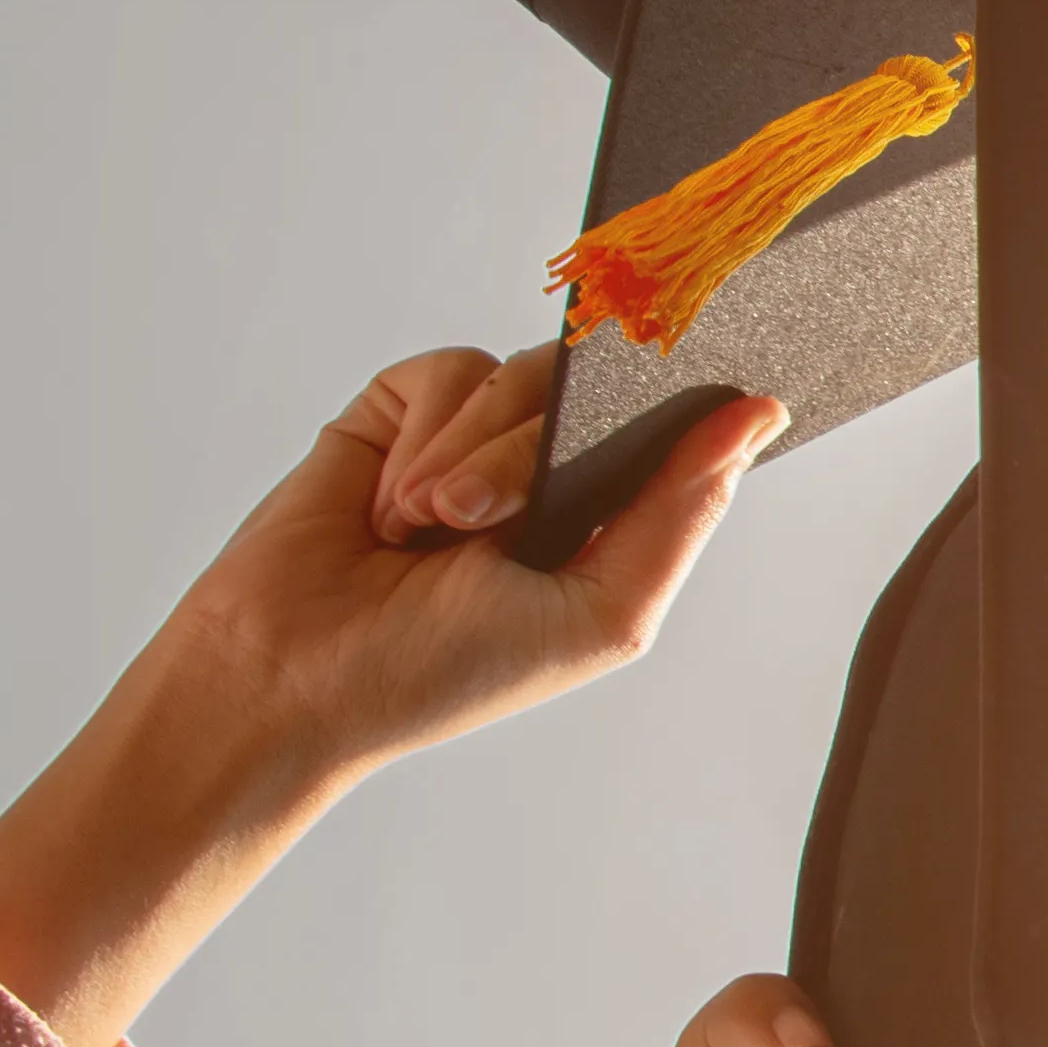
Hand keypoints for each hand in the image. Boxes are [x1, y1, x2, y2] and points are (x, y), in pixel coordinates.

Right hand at [0, 348, 787, 1046]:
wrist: (291, 675)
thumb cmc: (440, 673)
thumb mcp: (600, 613)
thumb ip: (681, 515)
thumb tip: (756, 418)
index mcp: (608, 528)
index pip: (678, 436)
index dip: (689, 402)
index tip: (701, 374)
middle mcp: (550, 477)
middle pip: (598, 393)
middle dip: (536, 451)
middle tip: (481, 520)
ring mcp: (475, 441)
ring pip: (523, 376)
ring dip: (473, 452)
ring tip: (425, 523)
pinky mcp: (402, 414)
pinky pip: (447, 371)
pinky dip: (421, 432)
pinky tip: (389, 501)